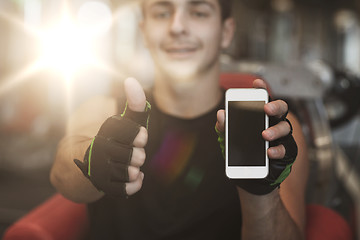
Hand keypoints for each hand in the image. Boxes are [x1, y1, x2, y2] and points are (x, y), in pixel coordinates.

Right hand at [74, 77, 149, 196]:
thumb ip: (133, 105)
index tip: (141, 136)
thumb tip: (131, 80)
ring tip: (133, 166)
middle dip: (139, 154)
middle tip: (135, 152)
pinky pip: (126, 190)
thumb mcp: (122, 121)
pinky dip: (135, 184)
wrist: (83, 164)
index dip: (137, 134)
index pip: (125, 131)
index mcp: (104, 133)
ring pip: (130, 173)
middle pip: (135, 155)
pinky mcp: (101, 187)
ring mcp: (99, 171)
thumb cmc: (112, 140)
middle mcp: (98, 152)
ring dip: (136, 169)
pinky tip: (135, 177)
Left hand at [215, 79, 297, 194]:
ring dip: (275, 130)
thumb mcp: (229, 139)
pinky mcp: (286, 152)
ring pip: (285, 127)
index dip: (262, 89)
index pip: (263, 99)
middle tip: (266, 108)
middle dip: (275, 106)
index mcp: (260, 116)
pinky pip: (286, 149)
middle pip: (280, 109)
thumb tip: (220, 114)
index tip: (257, 82)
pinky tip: (269, 152)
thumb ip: (225, 127)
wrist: (250, 176)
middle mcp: (273, 123)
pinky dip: (277, 150)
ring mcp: (281, 137)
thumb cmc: (242, 151)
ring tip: (265, 135)